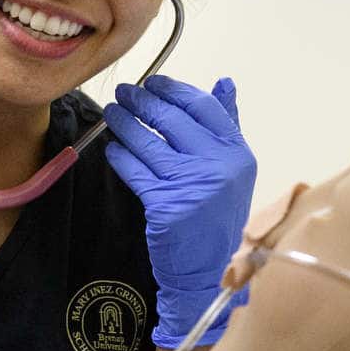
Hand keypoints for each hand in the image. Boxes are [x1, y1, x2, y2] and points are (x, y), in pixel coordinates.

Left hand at [104, 74, 258, 345]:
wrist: (209, 268)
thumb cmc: (218, 215)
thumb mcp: (235, 169)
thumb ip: (228, 125)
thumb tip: (224, 82)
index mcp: (238, 153)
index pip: (204, 107)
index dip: (175, 90)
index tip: (154, 82)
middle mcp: (219, 166)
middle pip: (172, 121)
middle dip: (142, 102)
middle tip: (124, 93)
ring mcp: (192, 186)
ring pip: (149, 143)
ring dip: (124, 124)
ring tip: (112, 113)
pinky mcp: (166, 206)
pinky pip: (135, 171)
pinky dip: (120, 156)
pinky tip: (113, 148)